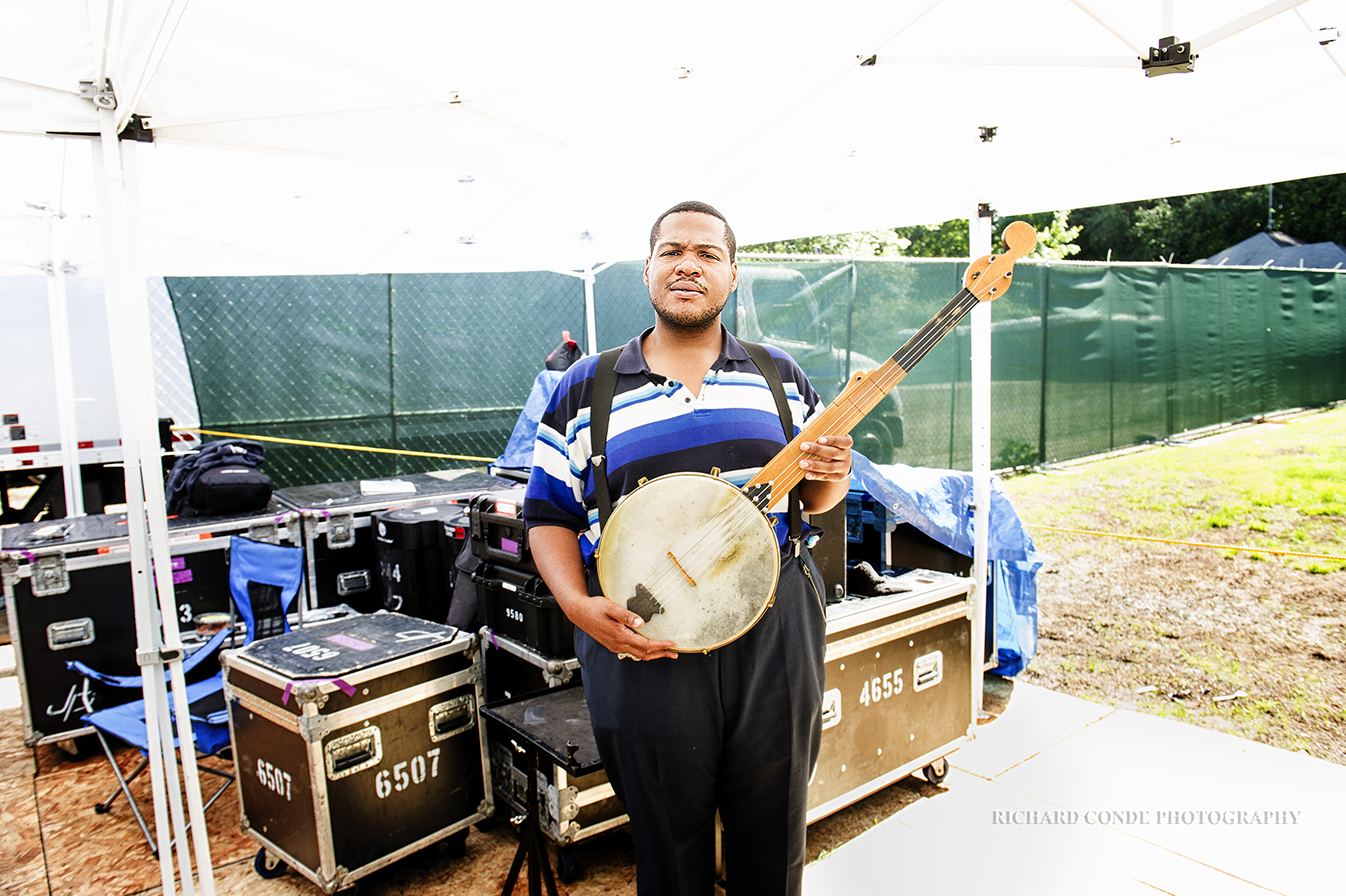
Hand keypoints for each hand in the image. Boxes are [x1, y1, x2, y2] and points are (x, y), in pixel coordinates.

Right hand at [558, 591, 679, 660]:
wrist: (578, 612)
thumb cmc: (594, 608)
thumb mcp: (611, 607)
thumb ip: (627, 616)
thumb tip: (641, 623)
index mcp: (619, 636)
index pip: (645, 645)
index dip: (660, 645)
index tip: (672, 644)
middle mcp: (618, 644)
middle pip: (643, 654)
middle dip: (660, 654)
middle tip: (674, 653)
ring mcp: (615, 646)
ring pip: (638, 654)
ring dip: (653, 654)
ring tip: (666, 652)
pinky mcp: (613, 644)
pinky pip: (631, 651)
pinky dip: (643, 652)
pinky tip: (648, 648)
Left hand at [798, 433, 853, 480]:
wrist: (841, 461)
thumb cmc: (831, 445)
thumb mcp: (831, 439)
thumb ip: (822, 435)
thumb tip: (806, 431)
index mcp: (846, 443)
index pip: (843, 441)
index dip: (832, 440)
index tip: (820, 439)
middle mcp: (846, 456)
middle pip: (833, 453)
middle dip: (817, 450)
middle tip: (803, 446)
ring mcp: (843, 468)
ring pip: (829, 467)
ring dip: (815, 465)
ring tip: (802, 463)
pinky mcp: (838, 477)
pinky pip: (826, 477)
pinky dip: (815, 475)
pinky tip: (807, 474)